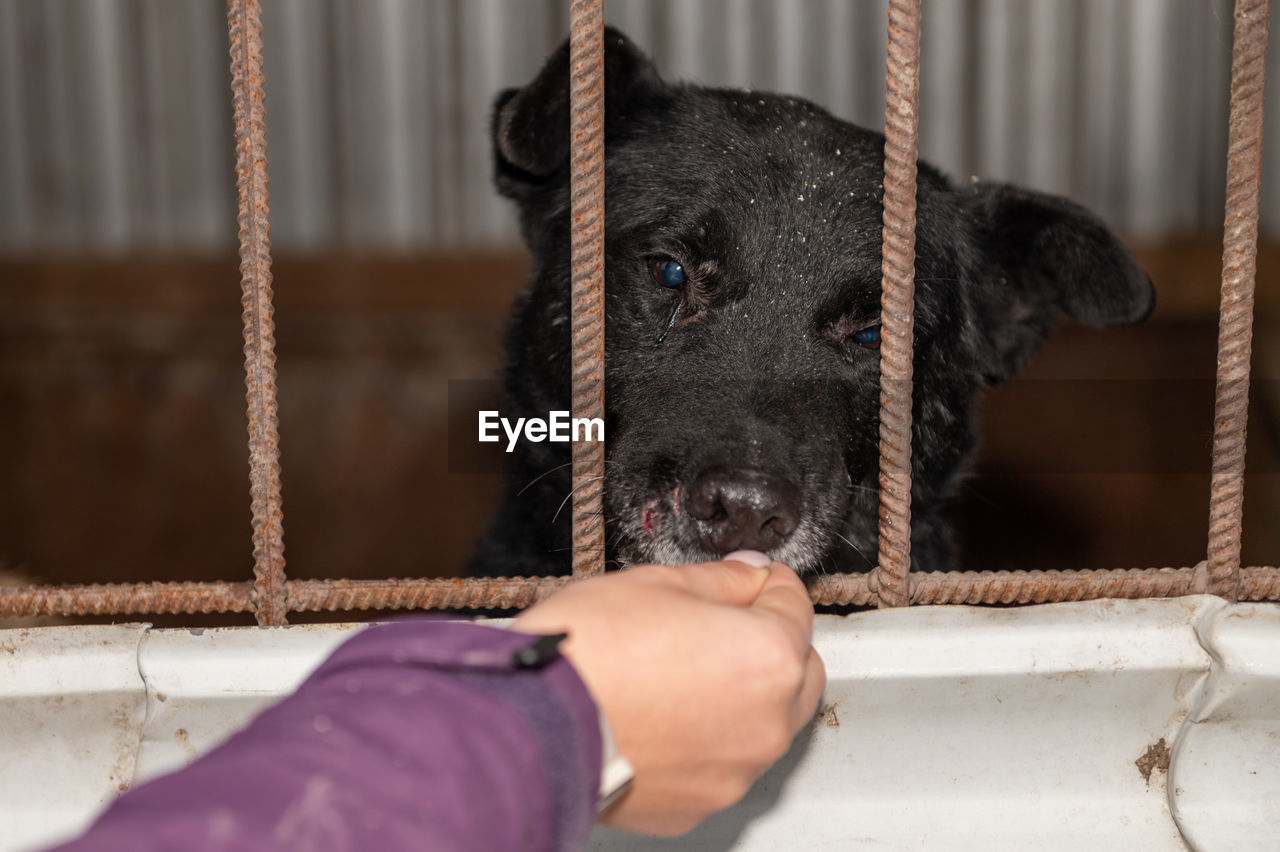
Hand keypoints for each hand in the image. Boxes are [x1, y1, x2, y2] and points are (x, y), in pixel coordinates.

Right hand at [513, 552, 824, 835]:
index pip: (795, 603)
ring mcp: (733, 772)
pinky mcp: (697, 804)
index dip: (765, 581)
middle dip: (770, 642)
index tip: (745, 577)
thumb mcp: (655, 582)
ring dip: (740, 695)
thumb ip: (720, 578)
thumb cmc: (586, 653)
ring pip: (762, 723)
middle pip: (797, 671)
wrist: (530, 725)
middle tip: (722, 623)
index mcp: (768, 658)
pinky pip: (720, 763)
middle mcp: (766, 723)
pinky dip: (704, 740)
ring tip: (678, 673)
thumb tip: (745, 575)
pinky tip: (661, 715)